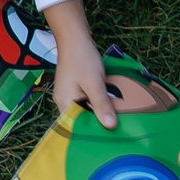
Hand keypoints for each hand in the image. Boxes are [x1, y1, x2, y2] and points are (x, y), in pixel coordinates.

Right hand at [44, 0, 113, 125]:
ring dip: (98, 115)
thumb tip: (111, 126)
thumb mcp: (94, 83)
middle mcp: (64, 103)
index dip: (90, 135)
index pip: (76, 128)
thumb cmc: (82, 59)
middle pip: (80, 121)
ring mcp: (69, 96)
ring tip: (115, 124)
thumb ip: (102, 104)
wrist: (75, 38)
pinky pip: (86, 104)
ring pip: (85, 112)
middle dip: (96, 126)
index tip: (108, 141)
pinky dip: (97, 106)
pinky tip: (109, 108)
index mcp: (64, 104)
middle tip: (116, 134)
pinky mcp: (76, 90)